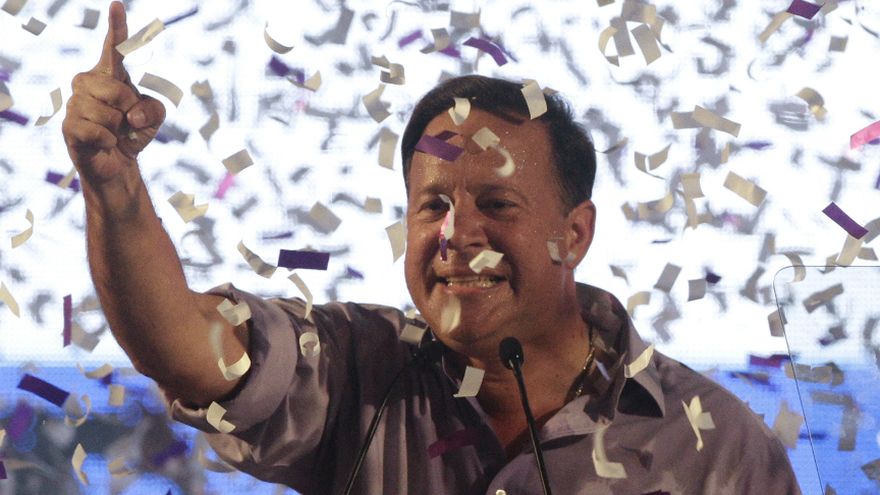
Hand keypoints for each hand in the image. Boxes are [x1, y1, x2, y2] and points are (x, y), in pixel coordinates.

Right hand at [62, 1, 164, 185]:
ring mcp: (75, 103)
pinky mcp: (69, 126)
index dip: (117, 27)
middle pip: (117, 89)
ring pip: (107, 113)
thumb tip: (131, 115)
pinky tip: (104, 143)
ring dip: (119, 128)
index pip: (114, 48)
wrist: (118, 162)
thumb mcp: (156, 118)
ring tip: (114, 132)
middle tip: (127, 120)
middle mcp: (88, 82)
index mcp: (110, 74)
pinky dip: (108, 141)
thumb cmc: (134, 132)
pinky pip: (97, 131)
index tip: (117, 5)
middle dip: (129, 108)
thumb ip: (155, 109)